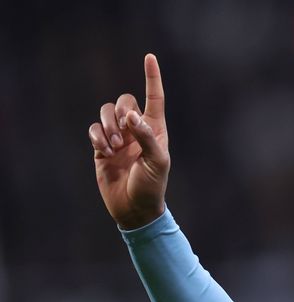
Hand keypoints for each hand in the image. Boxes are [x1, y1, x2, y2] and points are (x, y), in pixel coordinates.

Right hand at [89, 54, 169, 229]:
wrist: (135, 209)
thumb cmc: (152, 187)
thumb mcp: (157, 162)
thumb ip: (146, 136)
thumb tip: (131, 115)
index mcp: (156, 130)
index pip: (154, 98)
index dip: (152, 78)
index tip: (149, 57)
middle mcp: (137, 130)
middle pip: (124, 101)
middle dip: (121, 111)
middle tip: (124, 132)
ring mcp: (118, 137)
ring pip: (106, 112)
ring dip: (107, 125)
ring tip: (114, 146)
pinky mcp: (101, 147)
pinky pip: (93, 129)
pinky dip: (96, 136)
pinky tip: (103, 151)